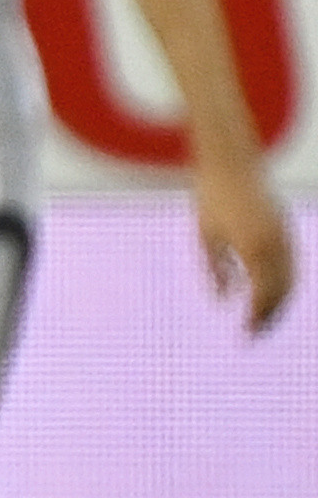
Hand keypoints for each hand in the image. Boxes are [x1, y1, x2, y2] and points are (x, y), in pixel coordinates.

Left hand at [194, 155, 297, 331]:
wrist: (232, 162)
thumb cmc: (211, 198)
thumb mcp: (206, 236)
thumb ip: (217, 269)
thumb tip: (224, 299)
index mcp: (255, 247)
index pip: (264, 294)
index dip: (257, 317)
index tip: (246, 334)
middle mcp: (276, 243)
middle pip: (282, 291)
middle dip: (270, 316)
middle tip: (254, 335)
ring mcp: (285, 234)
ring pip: (291, 278)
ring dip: (279, 302)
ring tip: (262, 320)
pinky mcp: (285, 228)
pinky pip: (290, 264)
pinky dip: (283, 283)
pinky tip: (268, 294)